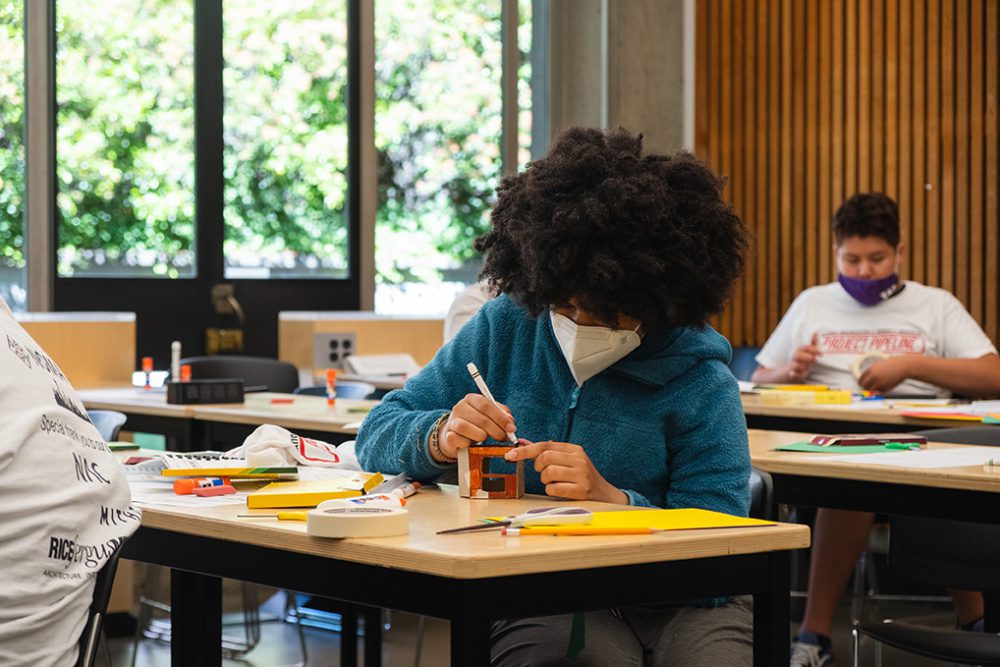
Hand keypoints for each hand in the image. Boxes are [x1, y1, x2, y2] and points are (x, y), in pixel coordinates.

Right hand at [437, 394, 515, 459]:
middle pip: (480, 418)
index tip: (511, 428)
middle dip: (496, 430)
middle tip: (503, 437)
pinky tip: (471, 444)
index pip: (486, 404)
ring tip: (485, 439)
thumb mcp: (491, 415)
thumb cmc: (477, 422)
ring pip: (465, 427)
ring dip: (480, 435)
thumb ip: (502, 414)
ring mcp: (452, 421)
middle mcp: (459, 407)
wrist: (457, 434)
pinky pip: (457, 440)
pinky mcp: (448, 435)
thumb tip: (510, 420)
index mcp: (471, 399)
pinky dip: (467, 443)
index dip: (500, 417)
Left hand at [504, 441, 627, 503]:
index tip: (509, 455)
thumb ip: (547, 452)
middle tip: (544, 473)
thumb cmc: (580, 477)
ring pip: (548, 473)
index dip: (525, 450)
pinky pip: (554, 488)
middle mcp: (579, 459)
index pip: (544, 445)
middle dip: (538, 468)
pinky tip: (560, 491)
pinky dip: (552, 491)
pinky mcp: (581, 490)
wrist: (604, 494)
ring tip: (555, 483)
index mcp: (574, 449)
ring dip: (546, 481)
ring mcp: (581, 474)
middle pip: (544, 458)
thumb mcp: (568, 461)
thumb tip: (522, 443)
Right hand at [786, 336, 821, 381]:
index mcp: (799, 352)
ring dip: (801, 366)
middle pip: (797, 355)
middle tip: (814, 359)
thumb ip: (812, 344)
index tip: (821, 353)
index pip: (805, 348)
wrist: (788, 372)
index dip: (813, 349)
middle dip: (806, 356)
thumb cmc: (802, 361)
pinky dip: (793, 374)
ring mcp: (793, 367)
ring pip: (794, 365)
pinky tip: (793, 374)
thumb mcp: (807, 353)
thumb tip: (816, 332)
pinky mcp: (792, 375)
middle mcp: (795, 359)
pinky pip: (792, 374)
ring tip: (808, 367)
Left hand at [858, 356, 914, 393]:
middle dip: (865, 386)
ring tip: (876, 388)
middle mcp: (873, 376)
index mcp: (870, 369)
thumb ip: (872, 371)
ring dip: (872, 390)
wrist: (903, 366)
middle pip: (864, 385)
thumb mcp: (879, 364)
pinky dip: (879, 392)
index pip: (861, 378)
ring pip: (871, 390)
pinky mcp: (886, 387)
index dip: (861, 382)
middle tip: (867, 387)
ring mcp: (879, 382)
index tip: (862, 383)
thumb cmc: (893, 364)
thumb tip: (867, 376)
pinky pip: (879, 392)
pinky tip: (882, 388)